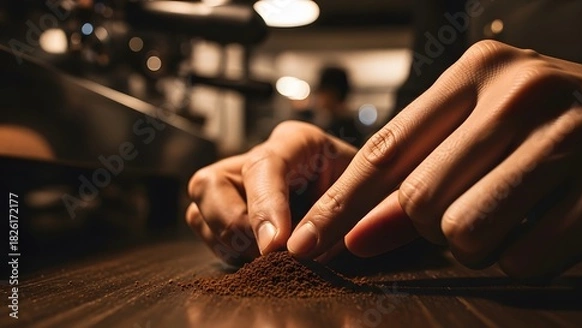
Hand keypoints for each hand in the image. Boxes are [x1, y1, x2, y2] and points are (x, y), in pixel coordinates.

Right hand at [186, 121, 356, 264]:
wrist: (361, 193)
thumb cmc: (365, 190)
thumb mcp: (366, 193)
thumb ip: (338, 216)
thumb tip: (301, 249)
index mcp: (296, 142)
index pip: (264, 165)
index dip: (264, 206)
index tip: (275, 245)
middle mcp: (259, 157)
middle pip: (210, 182)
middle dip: (232, 226)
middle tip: (267, 254)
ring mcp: (238, 181)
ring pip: (199, 208)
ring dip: (229, 243)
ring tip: (267, 259)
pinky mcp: (227, 207)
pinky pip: (205, 230)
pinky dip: (227, 251)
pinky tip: (257, 257)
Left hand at [287, 40, 581, 278]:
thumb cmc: (545, 119)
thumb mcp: (476, 125)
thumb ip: (415, 173)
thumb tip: (357, 234)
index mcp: (479, 71)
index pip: (385, 150)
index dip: (340, 205)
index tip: (308, 243)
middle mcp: (521, 94)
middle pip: (420, 199)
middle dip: (422, 225)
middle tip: (457, 207)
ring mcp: (569, 137)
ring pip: (465, 232)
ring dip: (471, 241)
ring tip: (502, 211)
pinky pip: (522, 257)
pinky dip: (519, 254)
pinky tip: (541, 220)